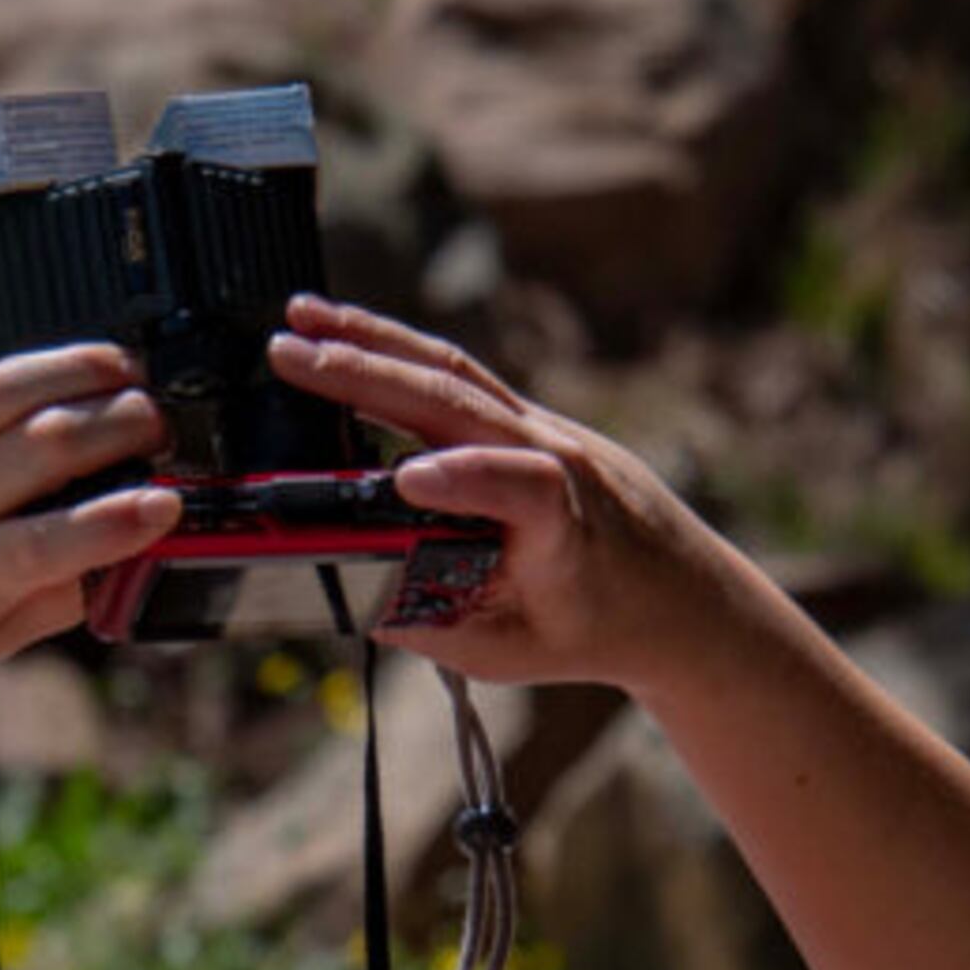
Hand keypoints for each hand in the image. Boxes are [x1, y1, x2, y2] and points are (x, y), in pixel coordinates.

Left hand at [0, 342, 183, 724]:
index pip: (66, 539)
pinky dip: (7, 365)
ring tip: (118, 369)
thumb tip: (123, 556)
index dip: (127, 519)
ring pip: (13, 385)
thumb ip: (54, 601)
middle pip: (55, 443)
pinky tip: (37, 371)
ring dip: (81, 368)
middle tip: (153, 421)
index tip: (167, 501)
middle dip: (126, 422)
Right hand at [265, 297, 767, 693]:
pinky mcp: (525, 420)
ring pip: (453, 371)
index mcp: (564, 526)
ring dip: (373, 339)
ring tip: (300, 316)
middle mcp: (556, 458)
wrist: (681, 594)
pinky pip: (458, 378)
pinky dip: (398, 352)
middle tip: (288, 356)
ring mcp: (541, 428)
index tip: (405, 482)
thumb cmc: (599, 627)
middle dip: (368, 374)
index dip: (465, 481)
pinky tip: (344, 333)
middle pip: (460, 400)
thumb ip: (434, 627)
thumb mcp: (513, 654)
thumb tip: (355, 597)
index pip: (520, 487)